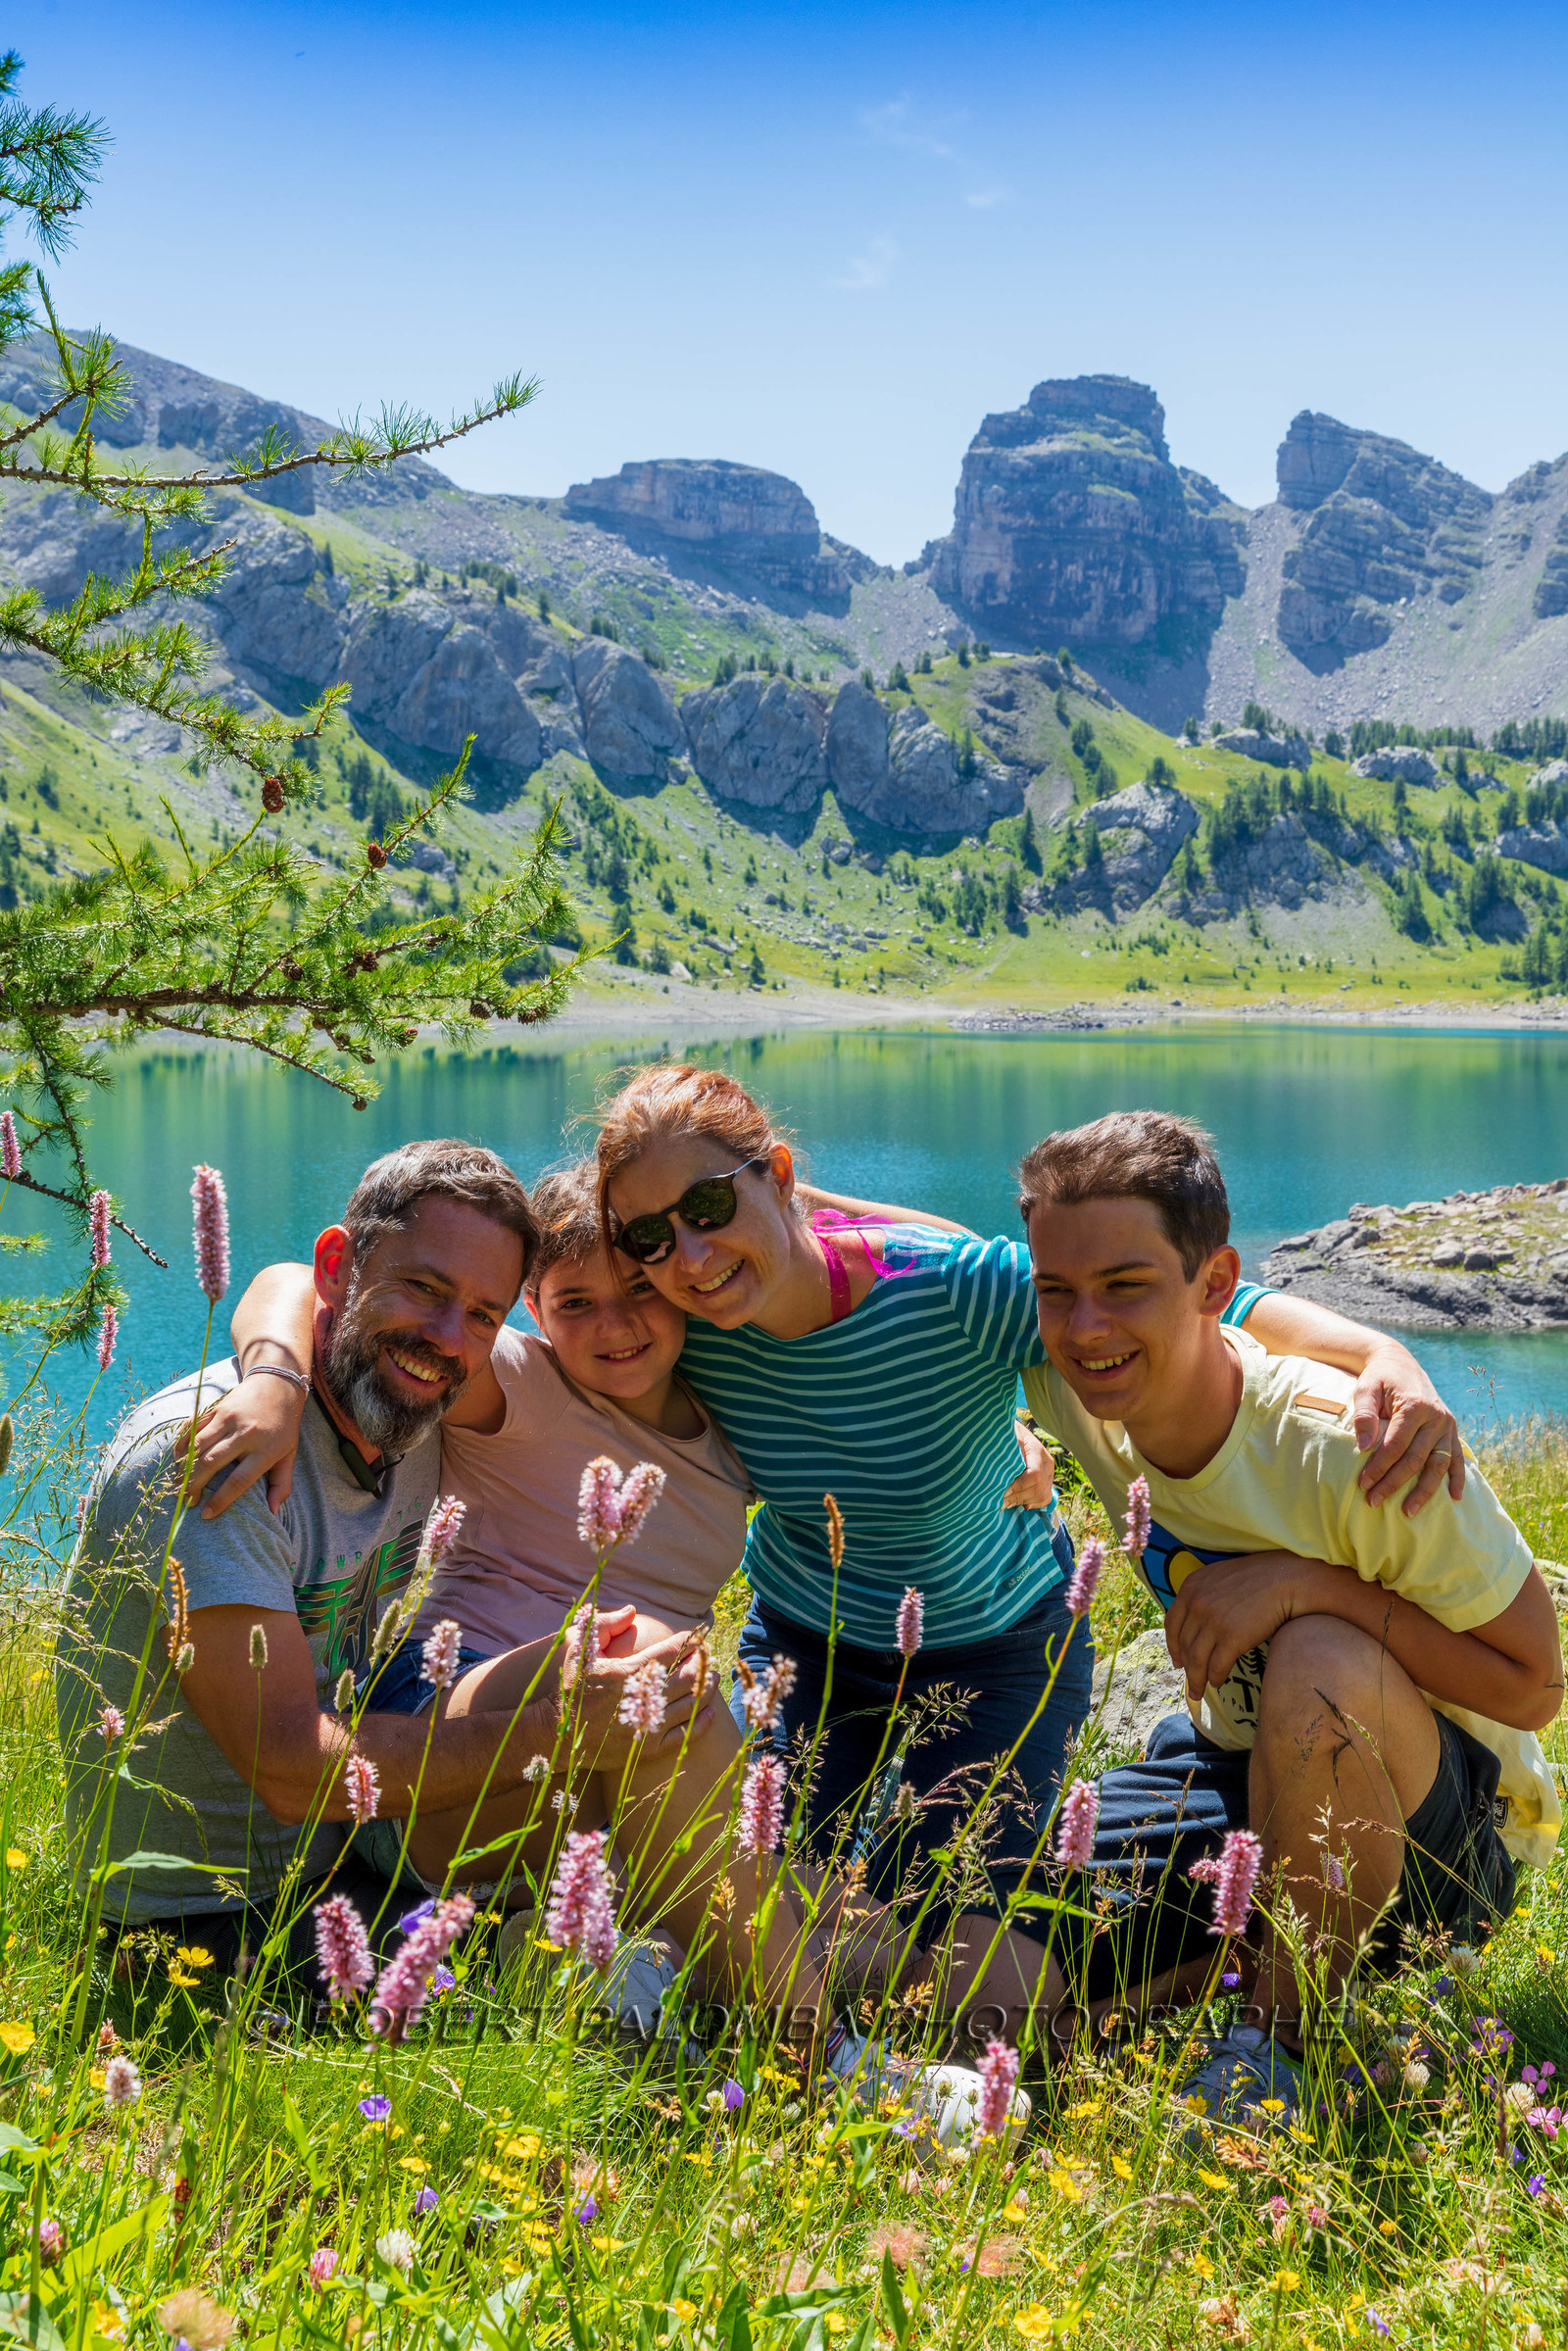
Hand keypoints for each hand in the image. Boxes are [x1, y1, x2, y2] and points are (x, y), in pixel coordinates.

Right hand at [181, 1372, 307, 1518]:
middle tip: (186, 1501)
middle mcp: (245, 1434)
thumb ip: (282, 1484)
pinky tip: (176, 1459)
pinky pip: (193, 1427)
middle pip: (212, 1462)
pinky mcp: (217, 1408)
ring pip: (198, 1446)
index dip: (221, 1499)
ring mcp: (229, 1419)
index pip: (239, 1480)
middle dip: (194, 1484)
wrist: (278, 1383)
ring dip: (184, 1467)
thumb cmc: (284, 1426)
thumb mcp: (289, 1454)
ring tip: (178, 1484)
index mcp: (265, 1450)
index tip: (206, 1514)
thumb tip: (273, 1513)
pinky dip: (181, 1443)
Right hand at [567, 1627, 715, 1768]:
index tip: (698, 1635)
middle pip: (688, 1677)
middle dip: (704, 1663)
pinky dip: (702, 1722)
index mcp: (627, 1673)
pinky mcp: (648, 1748)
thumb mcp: (579, 1651)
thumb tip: (631, 1611)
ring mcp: (647, 1725)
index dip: (689, 1641)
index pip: (670, 1652)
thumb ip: (602, 1625)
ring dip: (708, 1688)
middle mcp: (642, 1699)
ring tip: (714, 1678)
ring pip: (691, 1704)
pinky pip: (685, 1735)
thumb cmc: (572, 1688)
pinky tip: (710, 1711)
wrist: (559, 1733)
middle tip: (709, 1656)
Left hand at [1003, 1416, 1055, 1510]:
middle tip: (999, 1500)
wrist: (1013, 1432)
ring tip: (1004, 1502)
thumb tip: (1001, 1463)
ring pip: (1042, 1495)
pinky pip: (1045, 1499)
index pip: (1034, 1475)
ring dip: (1022, 1501)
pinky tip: (1020, 1504)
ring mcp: (1049, 1473)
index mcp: (1037, 1450)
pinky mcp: (1047, 1481)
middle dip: (1017, 1497)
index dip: (1018, 1486)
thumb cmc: (1006, 1434)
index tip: (1002, 1491)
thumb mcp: (1005, 1436)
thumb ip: (1006, 1449)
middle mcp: (1047, 1463)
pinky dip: (1032, 1504)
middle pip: (1038, 1488)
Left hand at [1164, 1551, 1319, 1704]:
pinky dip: (1215, 1677)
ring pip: (1196, 1660)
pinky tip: (1217, 1682)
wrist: (1285, 1581)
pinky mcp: (1232, 1638)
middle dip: (1186, 1667)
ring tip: (1199, 1691)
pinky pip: (1217, 1665)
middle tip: (1189, 1682)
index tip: (1177, 1660)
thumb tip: (1196, 1623)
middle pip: (1184, 1644)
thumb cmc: (1258, 1579)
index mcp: (1191, 1587)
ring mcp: (1213, 1621)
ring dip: (1196, 1679)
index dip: (1173, 1646)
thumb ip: (1203, 1595)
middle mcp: (1197, 1604)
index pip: (1172, 1623)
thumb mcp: (1219, 1578)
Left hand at [1351, 1343, 1463, 1514]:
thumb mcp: (1365, 1388)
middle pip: (1415, 1459)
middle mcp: (1436, 1417)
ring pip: (1438, 1464)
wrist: (1400, 1363)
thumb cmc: (1379, 1378)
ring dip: (1425, 1490)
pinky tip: (1455, 1498)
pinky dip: (1457, 1477)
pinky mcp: (1451, 1430)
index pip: (1395, 1445)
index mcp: (1415, 1405)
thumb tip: (1363, 1446)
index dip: (1379, 1467)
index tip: (1363, 1484)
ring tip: (1408, 1512)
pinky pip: (1457, 1458)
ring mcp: (1447, 1425)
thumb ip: (1364, 1414)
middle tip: (1373, 1501)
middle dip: (1394, 1483)